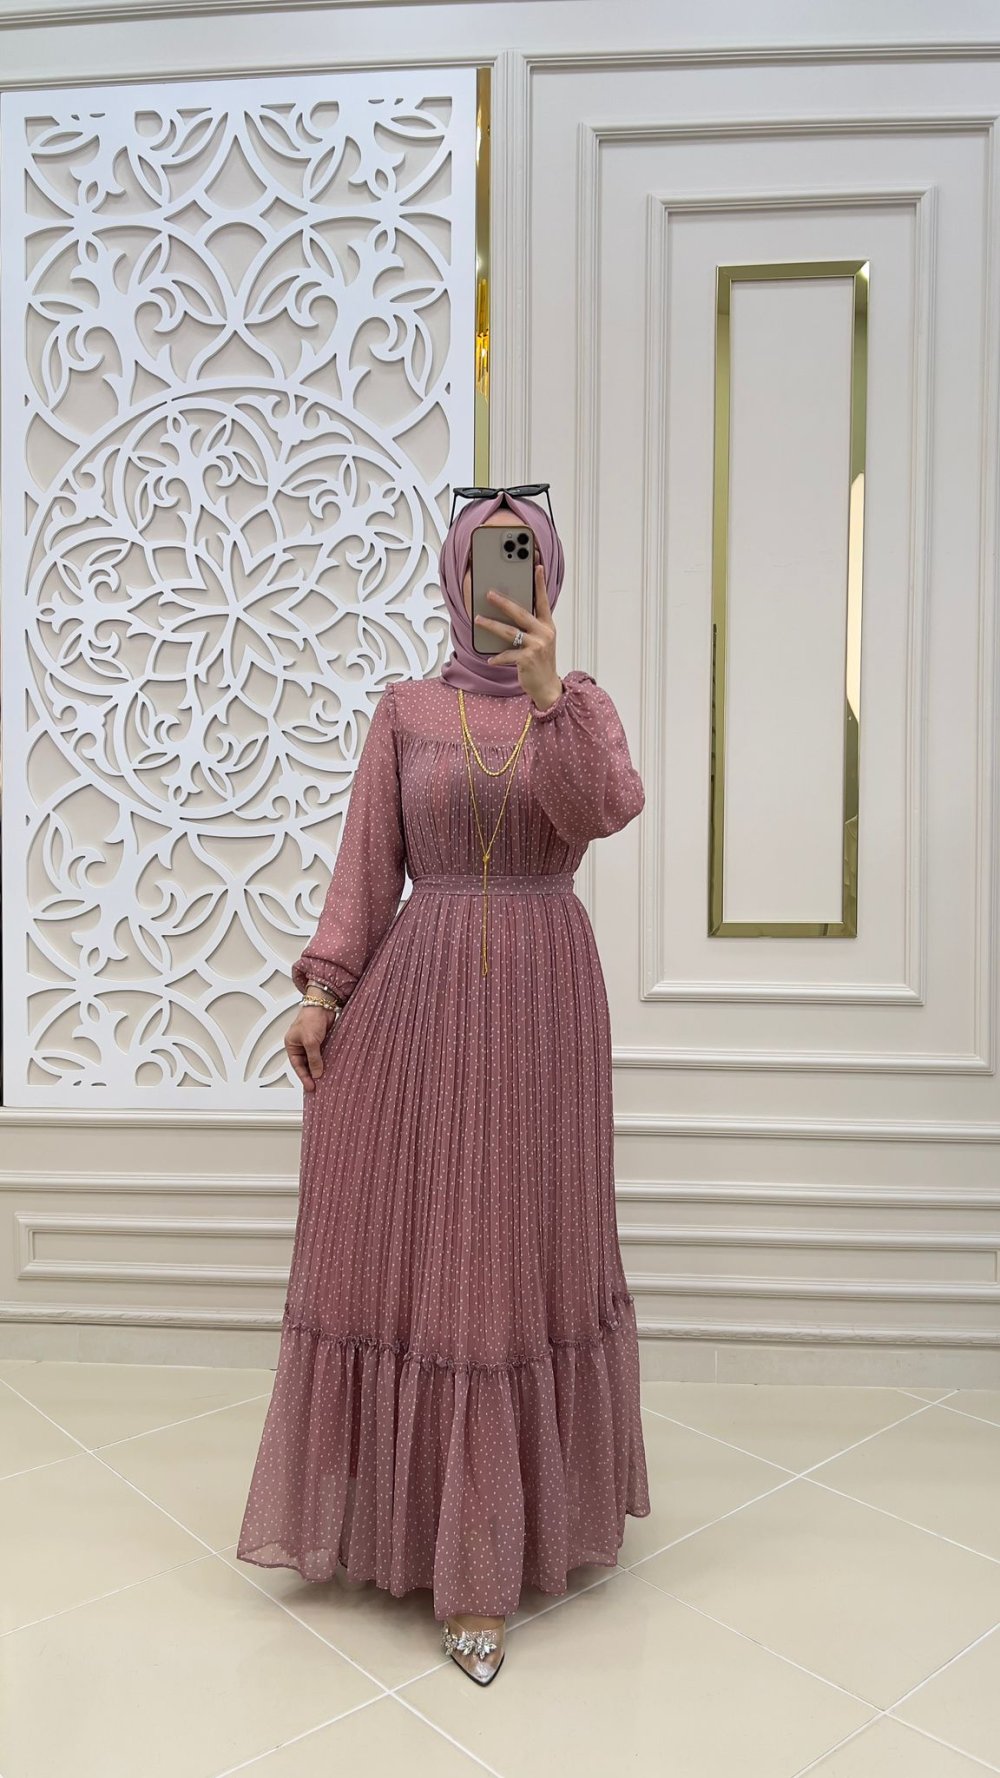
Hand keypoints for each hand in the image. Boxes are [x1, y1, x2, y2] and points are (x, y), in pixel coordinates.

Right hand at [285, 1004, 337, 1090]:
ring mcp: (311, 1043)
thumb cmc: (311, 1018)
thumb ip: (314, 1059)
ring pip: (315, 1060)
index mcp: (292, 1045)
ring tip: (324, 1080)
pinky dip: (325, 1061)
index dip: (304, 1077)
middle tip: (318, 1086)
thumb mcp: (310, 1041)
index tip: (310, 1087)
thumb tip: (317, 1073)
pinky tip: (330, 1068)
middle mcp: (300, 1045)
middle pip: (305, 1064)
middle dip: (311, 1075)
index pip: (297, 1066)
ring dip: (319, 1069)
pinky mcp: (321, 1041)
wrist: (323, 1005)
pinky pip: (322, 1054)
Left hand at [473, 554, 562, 709]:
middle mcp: (544, 633)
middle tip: (489, 593)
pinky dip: (497, 657)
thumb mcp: (540, 640)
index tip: (537, 566)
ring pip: (509, 631)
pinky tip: (489, 658)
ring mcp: (536, 646)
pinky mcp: (527, 659)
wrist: (547, 686)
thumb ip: (530, 626)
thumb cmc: (540, 661)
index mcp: (547, 625)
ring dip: (491, 625)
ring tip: (478, 619)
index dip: (540, 583)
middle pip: (520, 613)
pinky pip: (507, 654)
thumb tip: (507, 612)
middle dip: (503, 602)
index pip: (543, 600)